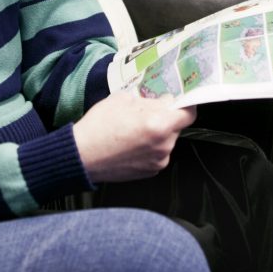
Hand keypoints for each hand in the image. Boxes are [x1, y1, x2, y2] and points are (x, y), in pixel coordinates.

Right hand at [72, 91, 195, 181]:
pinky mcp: (150, 172)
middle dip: (165, 117)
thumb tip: (160, 102)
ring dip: (157, 132)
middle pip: (176, 126)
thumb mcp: (123, 99)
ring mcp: (158, 161)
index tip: (177, 100)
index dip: (185, 104)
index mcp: (159, 124)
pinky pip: (158, 153)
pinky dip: (150, 146)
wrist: (83, 154)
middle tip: (146, 111)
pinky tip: (131, 142)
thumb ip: (147, 100)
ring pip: (167, 140)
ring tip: (134, 129)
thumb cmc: (100, 124)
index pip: (188, 114)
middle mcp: (164, 145)